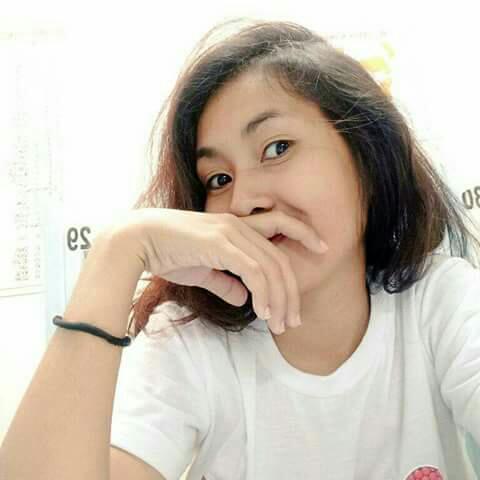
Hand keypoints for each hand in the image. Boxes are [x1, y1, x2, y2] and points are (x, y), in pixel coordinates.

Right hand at [112, 208, 328, 334]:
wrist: (138, 241)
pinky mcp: (220, 245)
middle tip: (294, 320)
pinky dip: (264, 294)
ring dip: (280, 299)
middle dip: (292, 291)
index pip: (280, 228)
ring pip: (271, 267)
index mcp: (236, 226)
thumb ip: (225, 282)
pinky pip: (254, 272)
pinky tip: (263, 313)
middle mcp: (238, 225)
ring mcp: (230, 233)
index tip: (321, 251)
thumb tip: (244, 299)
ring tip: (281, 325)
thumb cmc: (168, 252)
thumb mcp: (203, 270)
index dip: (304, 237)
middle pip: (280, 258)